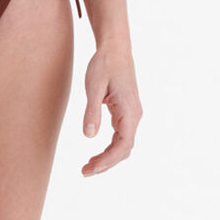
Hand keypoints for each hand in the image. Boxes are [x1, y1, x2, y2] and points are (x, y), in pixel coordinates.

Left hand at [79, 41, 141, 176]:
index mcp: (129, 111)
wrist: (115, 48)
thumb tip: (89, 136)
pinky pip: (120, 135)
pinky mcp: (125, 111)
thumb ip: (92, 112)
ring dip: (107, 157)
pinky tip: (96, 152)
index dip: (108, 160)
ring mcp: (131, 114)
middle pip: (124, 149)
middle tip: (85, 172)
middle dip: (106, 163)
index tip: (91, 168)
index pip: (123, 145)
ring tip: (88, 166)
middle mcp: (134, 115)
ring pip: (123, 144)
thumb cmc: (104, 64)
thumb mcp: (94, 87)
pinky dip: (109, 147)